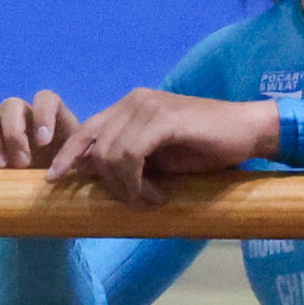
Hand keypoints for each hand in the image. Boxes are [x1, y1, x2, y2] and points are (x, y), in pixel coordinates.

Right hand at [0, 91, 76, 170]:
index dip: (43, 114)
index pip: (45, 98)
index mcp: (51, 116)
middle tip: (21, 163)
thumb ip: (79, 160)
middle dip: (14, 134)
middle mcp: (22, 115)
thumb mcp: (78, 169)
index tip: (44, 142)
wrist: (41, 196)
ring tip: (1, 168)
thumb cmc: (64, 178)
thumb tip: (77, 162)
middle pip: (11, 105)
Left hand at [44, 90, 282, 207]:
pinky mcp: (164, 119)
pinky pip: (132, 155)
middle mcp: (133, 101)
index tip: (55, 180)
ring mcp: (148, 106)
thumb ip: (130, 159)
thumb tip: (99, 179)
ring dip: (127, 188)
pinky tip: (156, 195)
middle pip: (95, 147)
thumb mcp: (158, 156)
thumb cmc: (206, 147)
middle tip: (136, 203)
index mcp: (128, 107)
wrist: (248, 132)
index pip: (84, 130)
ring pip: (111, 154)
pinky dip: (138, 182)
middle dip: (107, 183)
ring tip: (150, 200)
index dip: (67, 155)